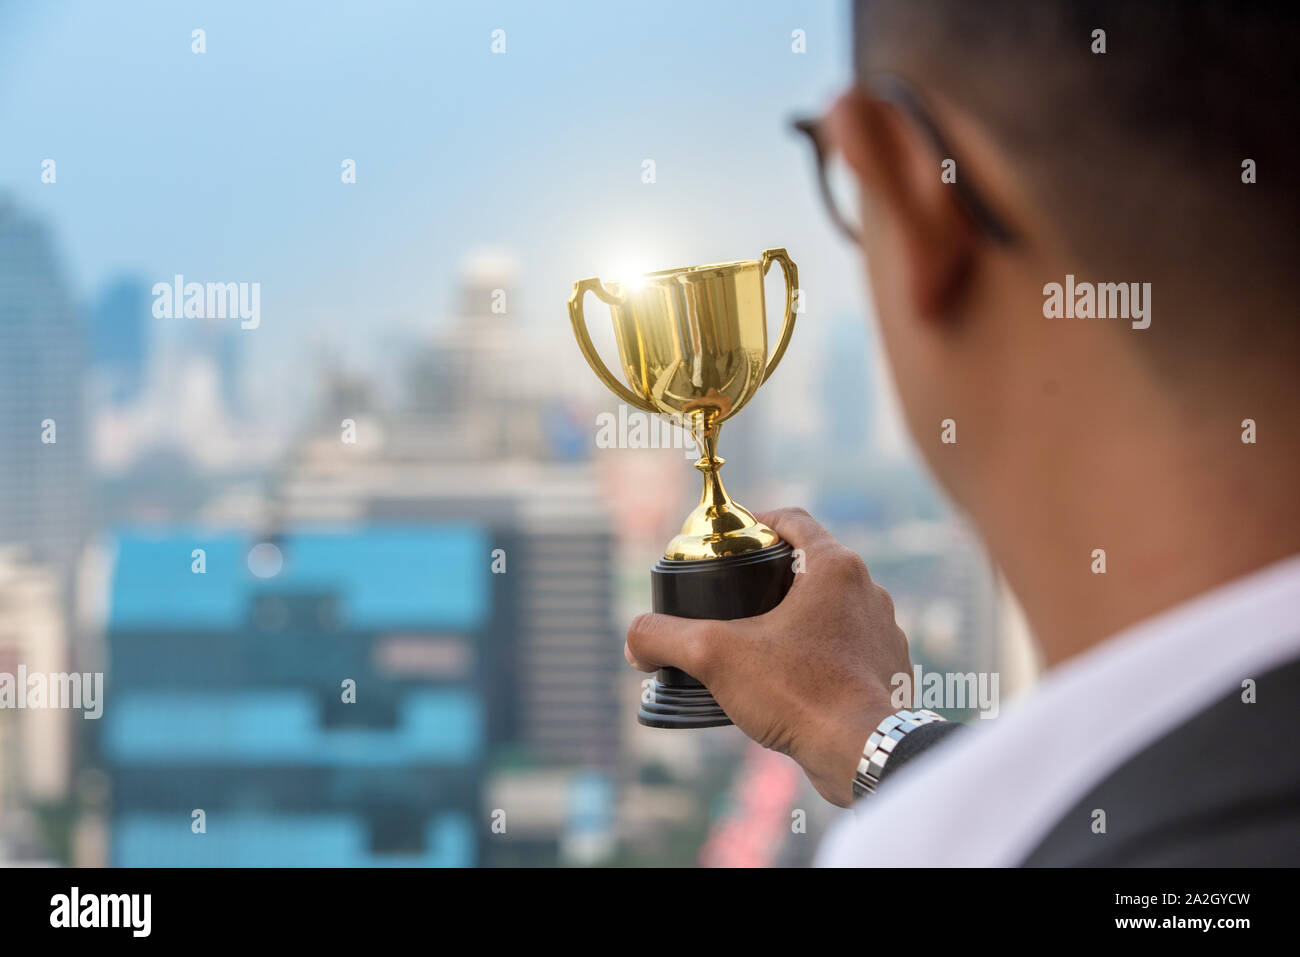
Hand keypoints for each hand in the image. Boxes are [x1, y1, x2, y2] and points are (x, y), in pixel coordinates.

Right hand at [625, 507, 911, 806]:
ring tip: (759, 643)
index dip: (757, 524)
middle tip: (734, 599)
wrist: (862, 753)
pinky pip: (848, 646)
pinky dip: (821, 652)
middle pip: (812, 564)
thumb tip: (635, 642)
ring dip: (797, 617)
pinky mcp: (889, 668)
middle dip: (772, 578)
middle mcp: (869, 590)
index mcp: (836, 567)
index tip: (731, 545)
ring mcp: (884, 630)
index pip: (793, 519)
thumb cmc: (800, 693)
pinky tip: (791, 677)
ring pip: (832, 608)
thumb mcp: (714, 656)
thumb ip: (664, 638)